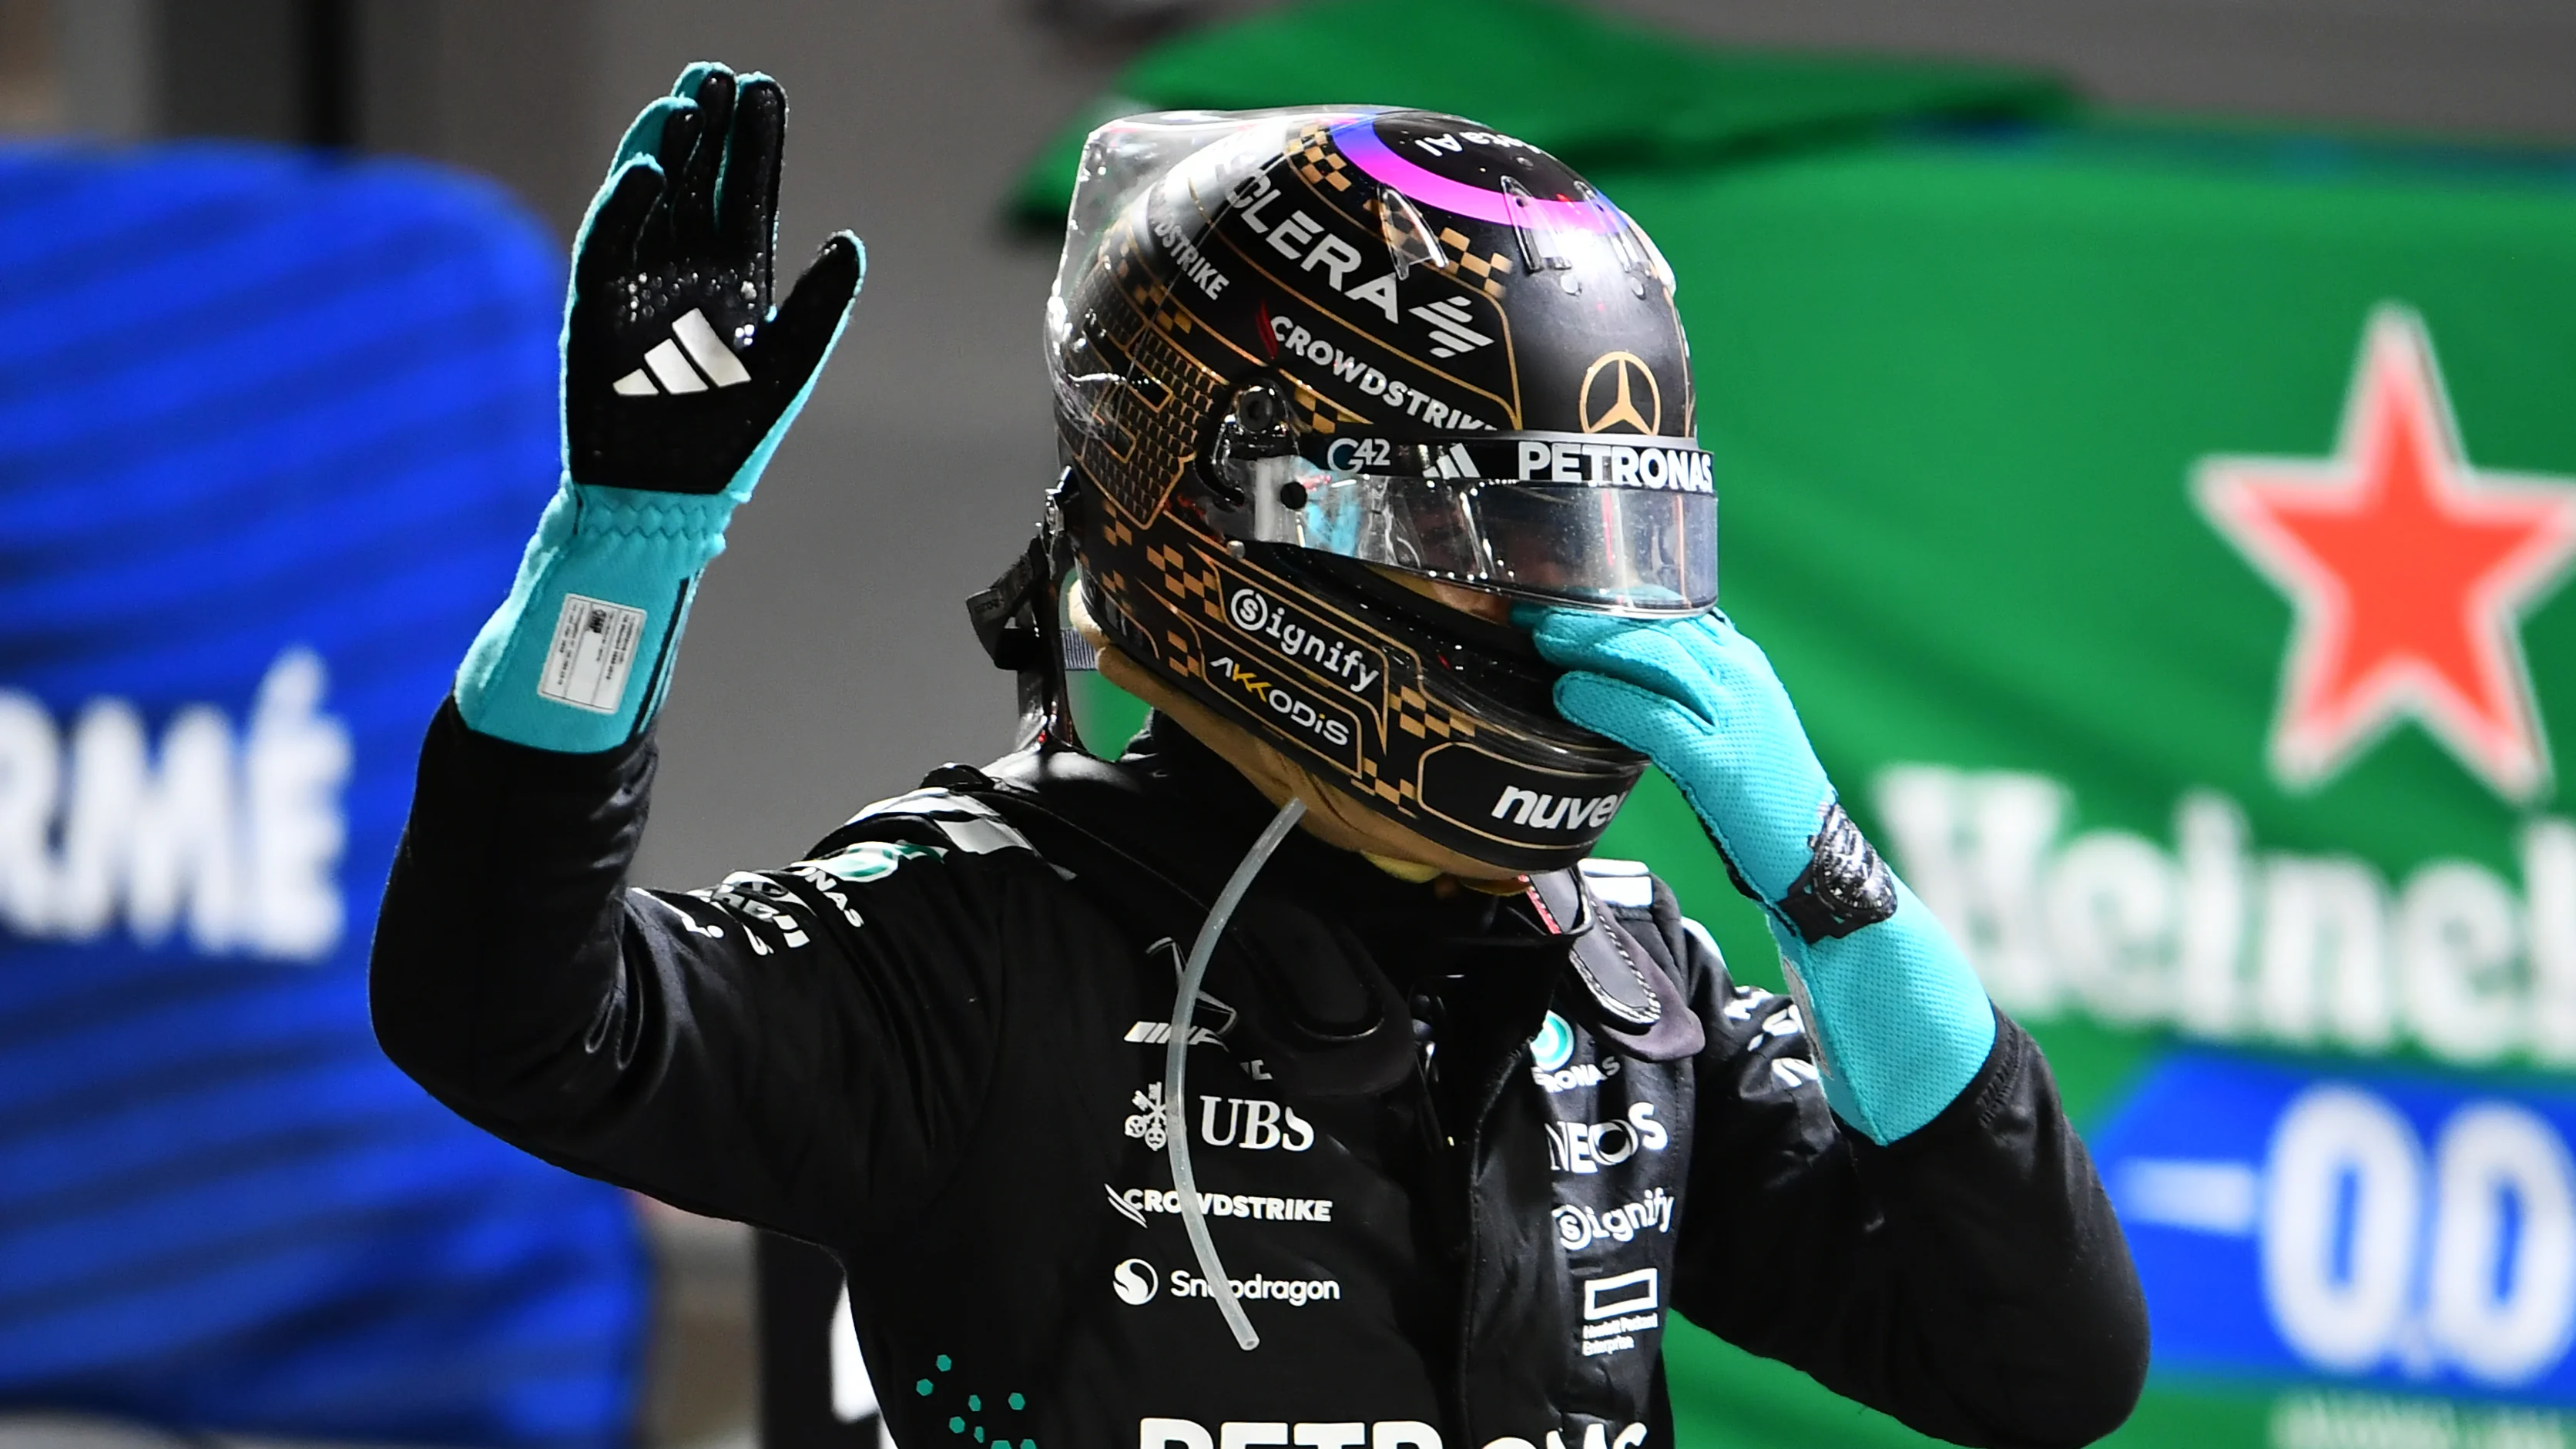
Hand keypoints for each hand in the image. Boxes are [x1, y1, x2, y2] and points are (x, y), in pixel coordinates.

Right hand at [566, 63, 862, 496]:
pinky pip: (609, 245)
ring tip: (687, 103)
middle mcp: (686, 270)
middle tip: (717, 74)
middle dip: (707, 130)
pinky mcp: (596, 307)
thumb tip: (851, 240)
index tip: (762, 89)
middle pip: (696, 183)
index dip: (753, 145)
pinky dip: (626, 207)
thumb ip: (819, 304)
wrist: (665, 495)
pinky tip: (652, 172)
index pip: (745, 195)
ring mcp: (638, 283)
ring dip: (666, 151)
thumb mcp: (787, 365)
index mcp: (737, 279)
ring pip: (652, 200)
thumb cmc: (729, 436)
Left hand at [1521, 604, 1993, 1143]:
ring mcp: (1736, 716)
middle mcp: (1741, 677)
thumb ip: (1684, 698)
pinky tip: (1569, 695)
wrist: (1815, 863)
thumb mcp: (1726, 729)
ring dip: (1590, 646)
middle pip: (1656, 624)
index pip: (1671, 610)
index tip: (1560, 596)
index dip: (1613, 600)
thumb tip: (1618, 678)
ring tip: (1540, 640)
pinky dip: (1607, 701)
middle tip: (1532, 608)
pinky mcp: (1722, 762)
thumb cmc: (1759, 802)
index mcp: (1742, 664)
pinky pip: (1654, 717)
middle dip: (1590, 614)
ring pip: (1654, 658)